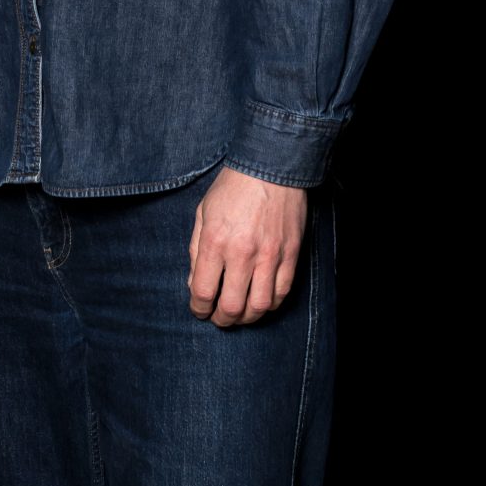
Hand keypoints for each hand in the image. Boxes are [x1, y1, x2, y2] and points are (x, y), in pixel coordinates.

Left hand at [187, 165, 308, 327]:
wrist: (272, 166)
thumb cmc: (233, 187)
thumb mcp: (203, 213)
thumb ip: (195, 251)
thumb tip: (194, 284)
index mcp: (215, 241)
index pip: (203, 292)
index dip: (198, 309)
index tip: (199, 310)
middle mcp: (242, 253)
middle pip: (231, 307)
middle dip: (221, 320)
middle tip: (218, 318)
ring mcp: (269, 255)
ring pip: (259, 307)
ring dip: (247, 318)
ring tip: (240, 314)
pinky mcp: (290, 254)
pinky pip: (282, 292)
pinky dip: (270, 305)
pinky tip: (261, 301)